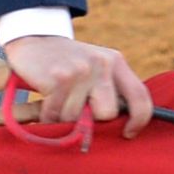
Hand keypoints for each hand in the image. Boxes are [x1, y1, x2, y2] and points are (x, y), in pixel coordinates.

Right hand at [0, 36, 152, 137]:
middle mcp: (102, 64)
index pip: (140, 96)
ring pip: (78, 118)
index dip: (139, 120)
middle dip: (91, 119)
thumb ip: (111, 90)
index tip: (128, 133)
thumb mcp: (97, 67)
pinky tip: (46, 100)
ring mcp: (81, 70)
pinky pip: (57, 114)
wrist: (34, 40)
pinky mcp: (60, 78)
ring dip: (64, 117)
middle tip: (77, 108)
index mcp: (116, 62)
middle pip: (108, 113)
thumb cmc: (68, 63)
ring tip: (58, 100)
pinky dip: (48, 115)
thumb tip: (122, 127)